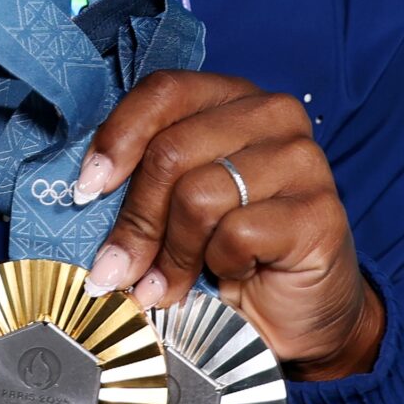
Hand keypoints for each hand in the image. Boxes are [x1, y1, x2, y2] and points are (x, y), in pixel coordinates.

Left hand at [76, 69, 382, 379]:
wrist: (297, 311)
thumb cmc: (231, 251)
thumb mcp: (177, 202)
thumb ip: (145, 179)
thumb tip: (85, 191)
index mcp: (233, 97)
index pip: (164, 92)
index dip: (117, 138)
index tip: (87, 189)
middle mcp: (273, 114)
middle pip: (171, 151)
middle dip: (136, 221)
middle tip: (117, 269)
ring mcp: (302, 160)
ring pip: (198, 195)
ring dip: (172, 254)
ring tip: (166, 285)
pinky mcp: (318, 212)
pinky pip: (236, 233)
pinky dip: (218, 264)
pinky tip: (230, 276)